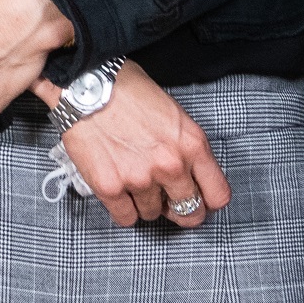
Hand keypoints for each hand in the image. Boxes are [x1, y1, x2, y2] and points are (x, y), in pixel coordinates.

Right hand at [37, 67, 231, 230]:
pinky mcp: (110, 187)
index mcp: (192, 144)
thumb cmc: (127, 90)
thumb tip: (187, 176)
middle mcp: (171, 165)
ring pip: (153, 214)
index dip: (208, 201)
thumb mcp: (172, 112)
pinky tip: (118, 188)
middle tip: (165, 198)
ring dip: (145, 202)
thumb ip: (185, 147)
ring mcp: (140, 178)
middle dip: (178, 208)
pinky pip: (126, 218)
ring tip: (132, 178)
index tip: (198, 198)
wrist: (85, 83)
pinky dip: (122, 208)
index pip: (218, 195)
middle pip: (189, 212)